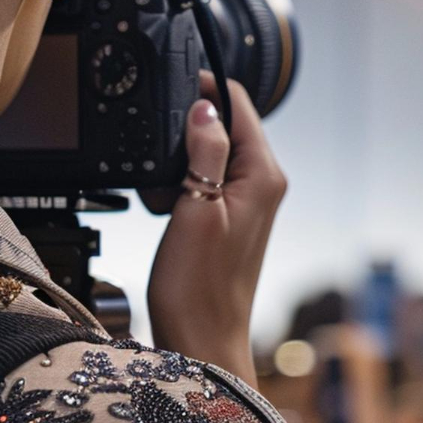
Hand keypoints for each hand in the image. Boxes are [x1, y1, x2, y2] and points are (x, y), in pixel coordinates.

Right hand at [146, 74, 285, 385]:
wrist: (202, 341)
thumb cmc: (198, 286)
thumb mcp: (195, 208)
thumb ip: (205, 152)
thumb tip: (206, 106)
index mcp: (264, 175)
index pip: (240, 104)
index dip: (206, 86)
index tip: (172, 80)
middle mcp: (265, 185)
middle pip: (228, 124)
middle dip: (190, 123)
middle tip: (158, 141)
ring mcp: (250, 203)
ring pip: (214, 152)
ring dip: (183, 155)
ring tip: (160, 181)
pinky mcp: (231, 219)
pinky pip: (207, 180)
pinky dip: (182, 181)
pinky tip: (164, 202)